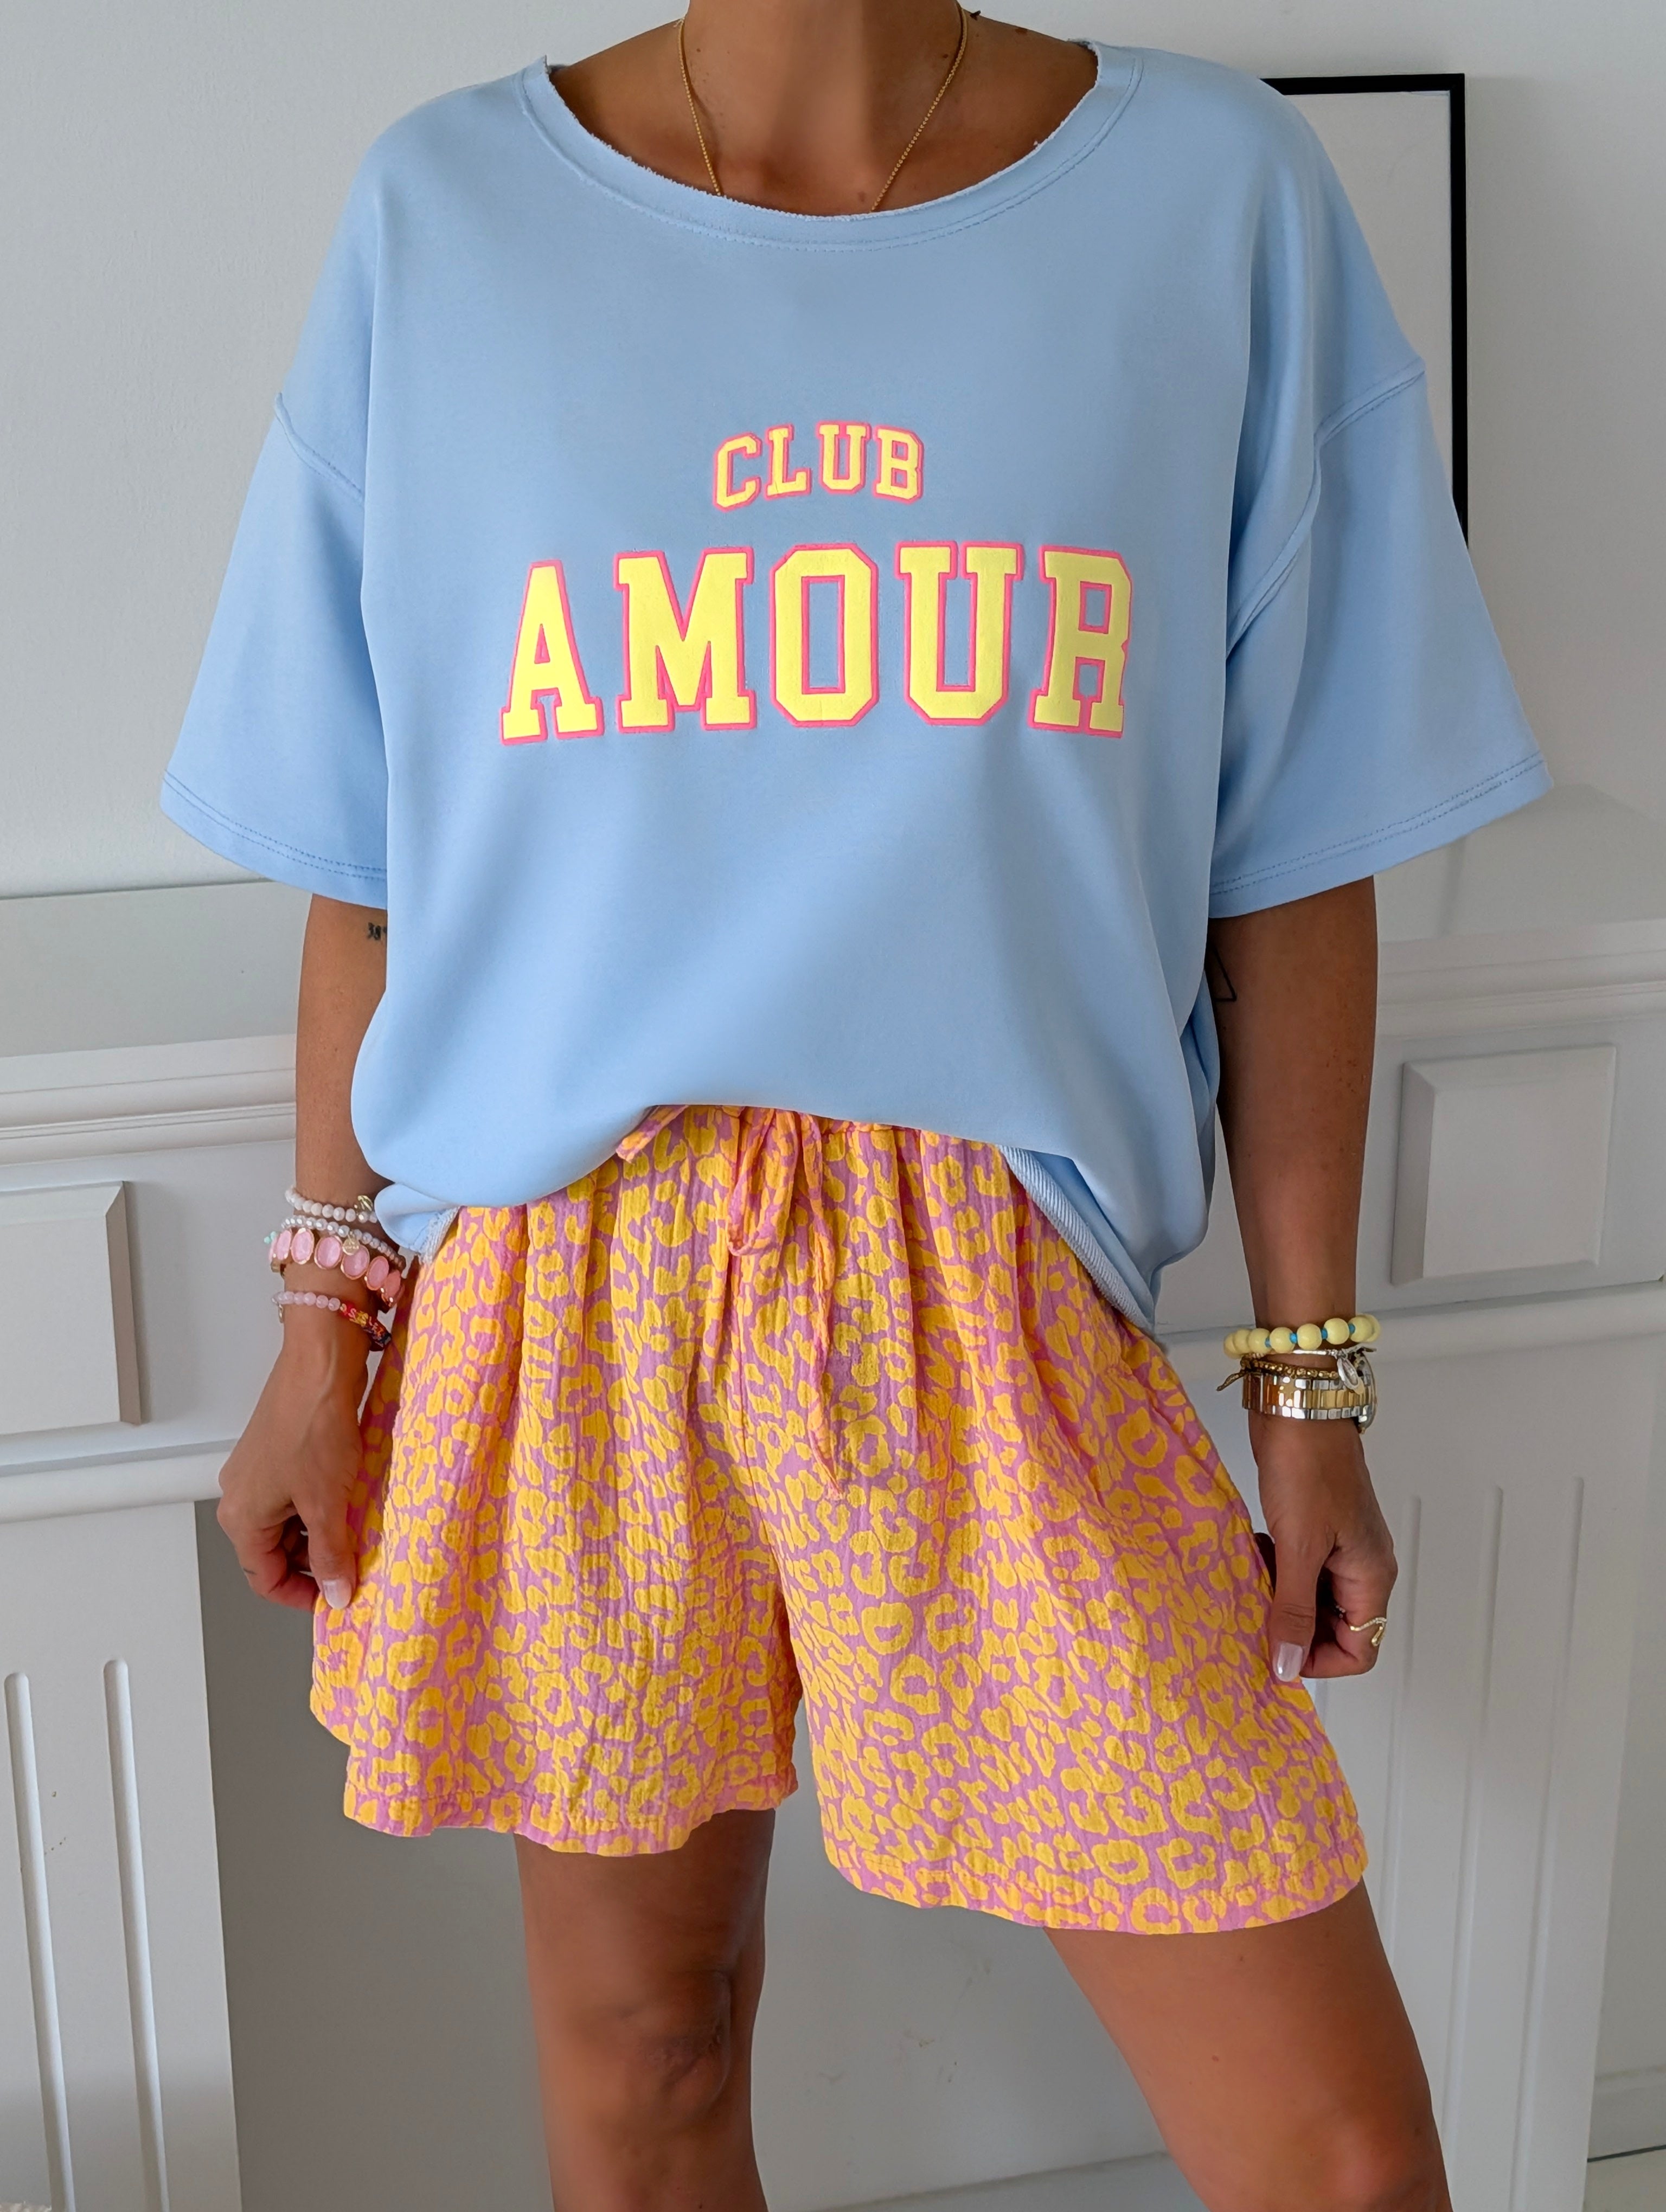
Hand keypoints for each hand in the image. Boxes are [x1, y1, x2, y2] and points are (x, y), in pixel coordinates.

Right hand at [217, 1307, 369, 1612]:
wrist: (319, 1364)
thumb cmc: (312, 1425)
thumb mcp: (327, 1503)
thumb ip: (332, 1554)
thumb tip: (336, 1592)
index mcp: (242, 1517)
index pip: (264, 1578)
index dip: (301, 1595)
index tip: (335, 1598)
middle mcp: (243, 1496)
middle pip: (275, 1552)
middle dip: (314, 1563)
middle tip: (352, 1567)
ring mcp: (260, 1473)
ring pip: (290, 1523)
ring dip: (322, 1533)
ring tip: (356, 1532)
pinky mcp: (280, 1453)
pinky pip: (298, 1495)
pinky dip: (322, 1506)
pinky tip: (350, 1502)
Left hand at [1251, 1413, 1395, 1681]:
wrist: (1297, 1407)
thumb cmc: (1307, 1466)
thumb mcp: (1298, 1547)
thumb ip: (1294, 1609)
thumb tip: (1288, 1665)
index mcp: (1372, 1576)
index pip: (1360, 1649)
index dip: (1318, 1659)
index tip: (1277, 1650)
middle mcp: (1363, 1565)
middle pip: (1336, 1627)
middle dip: (1295, 1628)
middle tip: (1257, 1614)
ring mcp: (1340, 1545)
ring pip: (1314, 1597)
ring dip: (1282, 1597)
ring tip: (1254, 1581)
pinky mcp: (1317, 1527)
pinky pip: (1300, 1568)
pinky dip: (1277, 1571)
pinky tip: (1255, 1555)